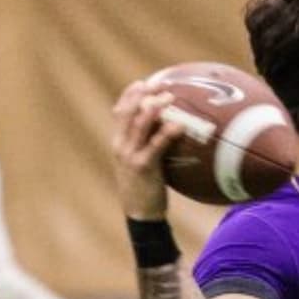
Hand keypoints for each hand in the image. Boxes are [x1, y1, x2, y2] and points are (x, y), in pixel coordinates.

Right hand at [110, 80, 184, 220]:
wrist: (140, 215)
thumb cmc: (145, 188)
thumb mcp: (142, 162)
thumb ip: (149, 145)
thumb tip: (169, 127)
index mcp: (119, 143)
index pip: (119, 112)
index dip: (129, 95)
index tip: (142, 83)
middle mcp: (121, 146)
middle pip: (127, 112)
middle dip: (142, 95)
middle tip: (160, 86)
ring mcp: (130, 156)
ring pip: (139, 124)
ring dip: (154, 108)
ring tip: (169, 97)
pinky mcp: (142, 167)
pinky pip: (155, 145)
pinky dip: (167, 132)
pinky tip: (179, 124)